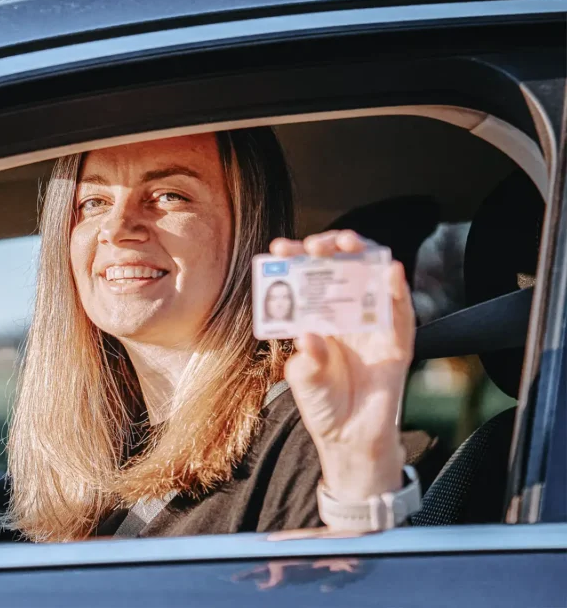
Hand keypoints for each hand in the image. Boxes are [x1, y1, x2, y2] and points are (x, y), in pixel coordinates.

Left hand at [269, 230, 413, 501]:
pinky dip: (398, 286)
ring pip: (371, 275)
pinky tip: (390, 269)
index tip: (279, 248)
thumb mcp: (304, 382)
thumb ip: (305, 362)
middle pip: (339, 265)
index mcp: (316, 315)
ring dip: (363, 253)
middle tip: (315, 245)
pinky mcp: (398, 338)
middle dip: (328, 247)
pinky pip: (401, 308)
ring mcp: (373, 322)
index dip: (294, 258)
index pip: (305, 276)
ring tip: (349, 243)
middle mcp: (344, 312)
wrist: (352, 437)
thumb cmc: (324, 404)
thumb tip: (308, 336)